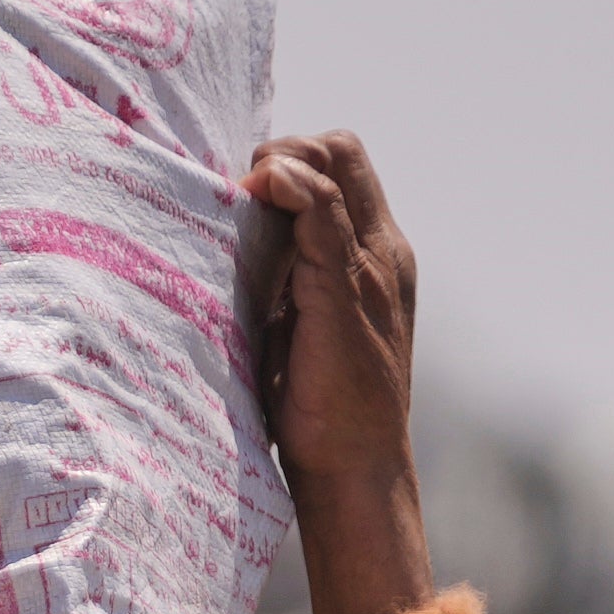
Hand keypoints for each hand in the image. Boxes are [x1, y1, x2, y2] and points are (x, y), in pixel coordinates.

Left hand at [237, 131, 419, 517]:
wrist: (353, 464)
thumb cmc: (317, 404)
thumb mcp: (297, 322)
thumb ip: (283, 277)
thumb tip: (231, 242)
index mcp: (376, 257)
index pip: (343, 167)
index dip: (292, 160)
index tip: (245, 193)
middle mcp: (382, 251)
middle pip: (341, 151)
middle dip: (284, 150)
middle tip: (239, 191)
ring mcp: (369, 266)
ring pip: (333, 165)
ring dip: (279, 162)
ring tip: (240, 196)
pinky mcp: (344, 289)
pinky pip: (324, 208)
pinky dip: (291, 186)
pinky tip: (258, 191)